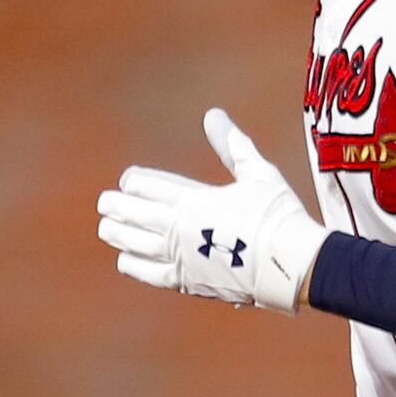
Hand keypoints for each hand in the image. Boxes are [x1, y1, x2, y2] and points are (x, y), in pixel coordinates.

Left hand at [97, 109, 324, 312]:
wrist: (291, 263)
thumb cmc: (278, 215)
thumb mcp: (257, 172)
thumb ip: (232, 144)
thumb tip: (212, 114)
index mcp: (195, 199)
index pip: (151, 186)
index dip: (135, 182)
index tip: (127, 181)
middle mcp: (180, 227)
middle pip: (136, 214)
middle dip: (117, 206)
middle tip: (104, 203)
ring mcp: (182, 256)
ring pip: (136, 243)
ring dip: (119, 234)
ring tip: (106, 229)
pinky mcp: (189, 282)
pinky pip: (151, 274)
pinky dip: (134, 265)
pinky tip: (125, 260)